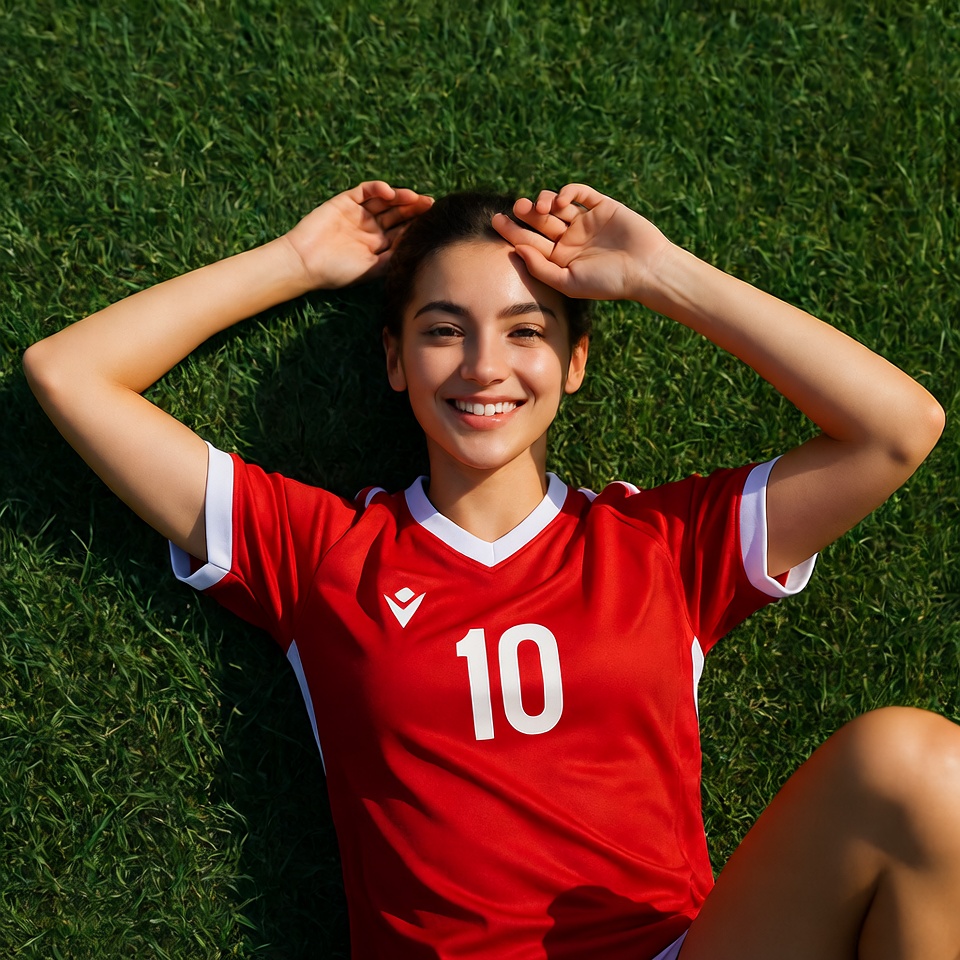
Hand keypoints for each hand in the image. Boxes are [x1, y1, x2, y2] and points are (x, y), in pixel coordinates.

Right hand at [284, 180, 433, 290]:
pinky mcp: (345, 202)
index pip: (403, 231)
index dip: (418, 225)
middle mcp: (371, 229)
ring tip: (413, 197)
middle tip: (429, 204)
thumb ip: (393, 257)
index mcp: (379, 246)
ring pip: (385, 201)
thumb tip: (417, 245)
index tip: (433, 221)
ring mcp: (359, 214)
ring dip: (400, 197)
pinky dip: (377, 189)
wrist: (306, 262)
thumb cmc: (338, 272)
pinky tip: (389, 192)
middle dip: (414, 209)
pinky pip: (365, 191)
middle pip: (398, 214)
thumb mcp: (372, 269)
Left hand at [491, 183, 670, 302]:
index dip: (512, 231)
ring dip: (544, 201)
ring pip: (557, 205)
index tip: (496, 221)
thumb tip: (516, 249)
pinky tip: (562, 200)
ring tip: (539, 206)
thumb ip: (541, 268)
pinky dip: (569, 192)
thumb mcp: (568, 281)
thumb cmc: (607, 282)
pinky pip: (581, 193)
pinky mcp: (602, 206)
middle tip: (516, 208)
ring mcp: (586, 221)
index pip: (530, 241)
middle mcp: (570, 239)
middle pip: (540, 221)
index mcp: (560, 258)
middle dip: (525, 213)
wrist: (645, 270)